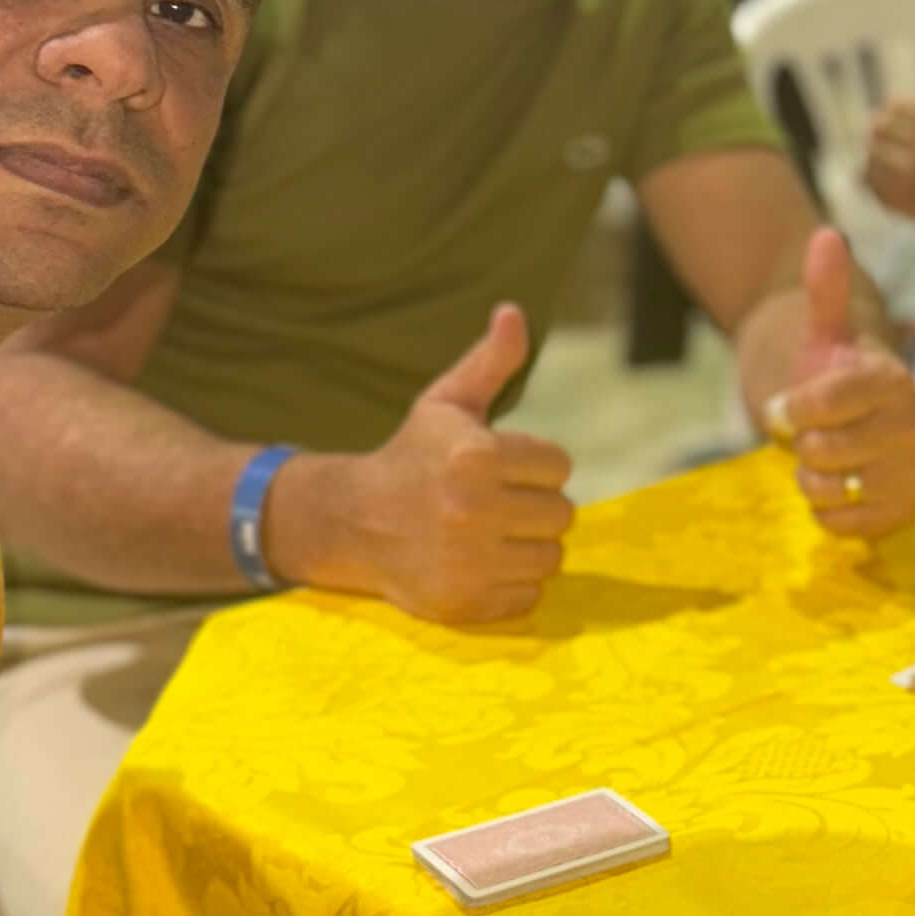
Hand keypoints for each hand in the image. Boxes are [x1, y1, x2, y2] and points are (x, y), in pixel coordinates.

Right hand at [275, 305, 573, 625]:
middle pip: (561, 513)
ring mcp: (468, 562)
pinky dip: (511, 584)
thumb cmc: (411, 456)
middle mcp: (473, 511)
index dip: (532, 464)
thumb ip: (490, 362)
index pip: (558, 465)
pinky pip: (529, 596)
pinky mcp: (465, 603)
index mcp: (476, 457)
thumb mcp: (447, 403)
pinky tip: (477, 562)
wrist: (353, 521)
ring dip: (526, 545)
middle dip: (532, 505)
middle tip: (491, 502)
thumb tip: (514, 312)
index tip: (498, 466)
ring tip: (486, 532)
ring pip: (551, 557)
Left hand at [765, 227, 914, 539]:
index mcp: (891, 377)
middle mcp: (911, 425)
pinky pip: (843, 525)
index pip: (827, 402)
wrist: (854, 415)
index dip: (794, 408)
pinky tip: (838, 486)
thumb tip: (827, 234)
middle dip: (802, 443)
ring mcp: (909, 470)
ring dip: (812, 477)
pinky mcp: (902, 510)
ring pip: (831, 489)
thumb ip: (825, 287)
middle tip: (812, 432)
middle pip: (823, 449)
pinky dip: (827, 511)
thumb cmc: (832, 369)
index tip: (785, 404)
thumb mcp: (823, 329)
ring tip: (825, 456)